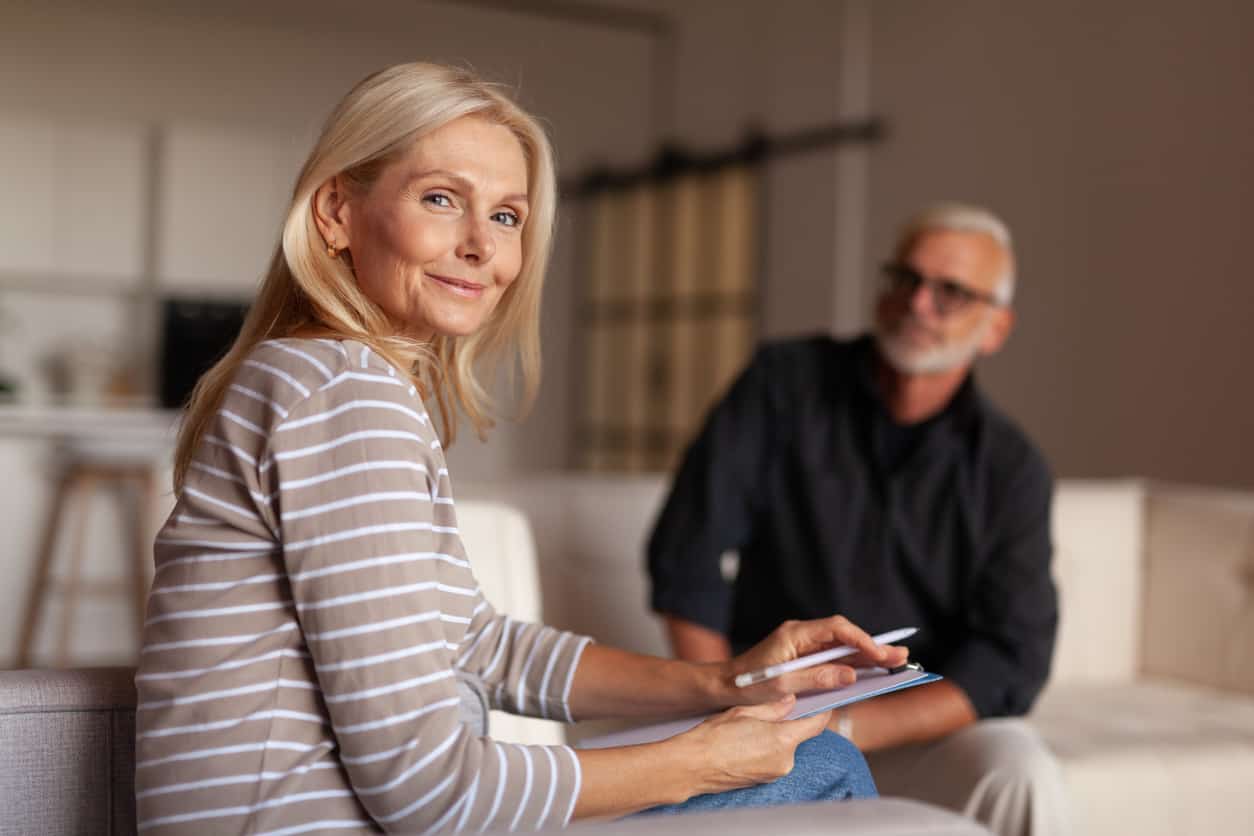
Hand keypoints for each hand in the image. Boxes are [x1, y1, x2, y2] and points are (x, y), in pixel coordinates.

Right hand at [671, 695, 832, 794]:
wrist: (693, 765)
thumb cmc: (714, 736)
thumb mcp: (745, 711)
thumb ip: (773, 706)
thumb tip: (790, 700)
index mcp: (783, 740)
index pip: (816, 724)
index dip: (821, 711)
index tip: (821, 702)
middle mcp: (785, 761)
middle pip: (798, 736)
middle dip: (787, 724)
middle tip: (766, 713)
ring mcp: (775, 773)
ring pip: (784, 748)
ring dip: (774, 738)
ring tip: (748, 731)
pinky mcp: (764, 781)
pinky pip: (773, 760)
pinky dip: (765, 750)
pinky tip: (745, 744)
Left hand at [723, 615, 909, 703]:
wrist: (723, 687)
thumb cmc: (746, 686)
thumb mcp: (781, 685)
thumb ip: (816, 679)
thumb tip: (850, 675)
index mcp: (794, 634)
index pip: (836, 629)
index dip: (861, 640)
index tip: (880, 654)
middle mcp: (801, 635)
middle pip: (844, 636)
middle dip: (872, 646)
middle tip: (901, 656)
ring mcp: (803, 646)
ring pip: (841, 646)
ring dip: (866, 655)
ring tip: (895, 663)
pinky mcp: (804, 658)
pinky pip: (833, 657)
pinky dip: (853, 664)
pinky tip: (871, 671)